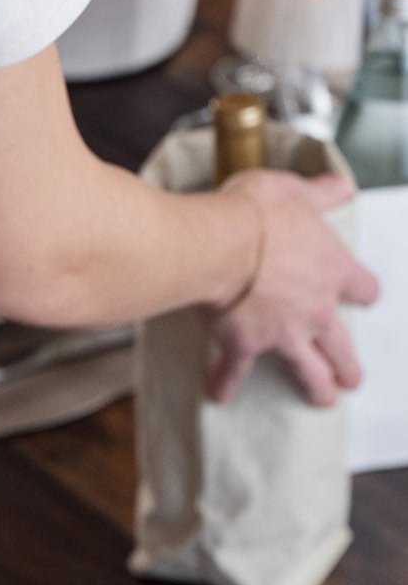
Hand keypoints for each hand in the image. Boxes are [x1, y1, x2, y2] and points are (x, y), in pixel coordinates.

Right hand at [205, 170, 379, 406]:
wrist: (220, 243)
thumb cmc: (256, 214)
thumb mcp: (292, 190)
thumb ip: (320, 193)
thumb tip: (342, 185)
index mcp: (332, 270)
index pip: (363, 287)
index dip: (363, 292)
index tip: (362, 295)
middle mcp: (315, 309)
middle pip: (343, 346)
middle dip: (348, 365)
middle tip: (350, 376)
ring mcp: (282, 331)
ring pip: (310, 370)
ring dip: (317, 387)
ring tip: (322, 399)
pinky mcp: (244, 343)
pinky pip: (234, 370)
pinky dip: (225, 383)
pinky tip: (219, 395)